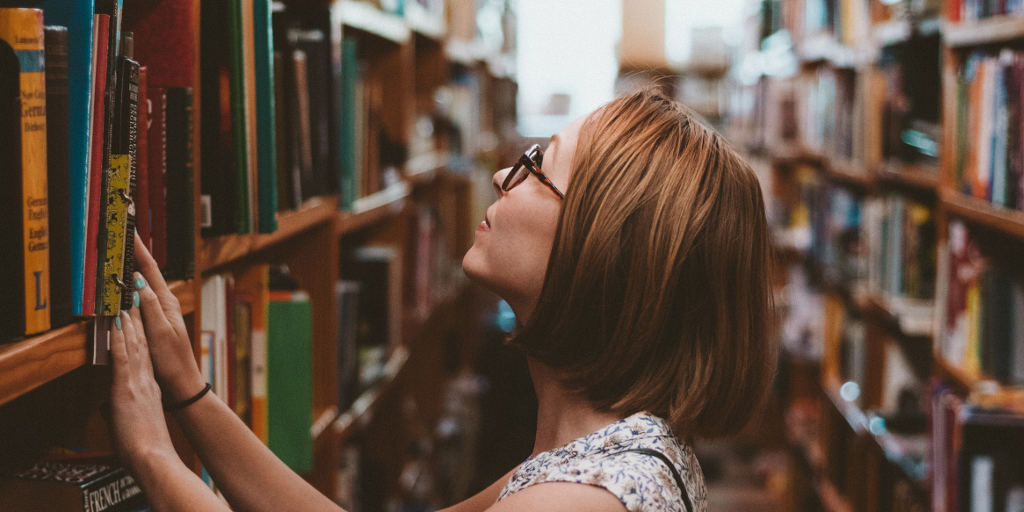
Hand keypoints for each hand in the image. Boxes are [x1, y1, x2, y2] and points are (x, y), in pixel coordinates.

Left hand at [110, 308, 176, 469]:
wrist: (153, 457)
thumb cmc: (145, 448)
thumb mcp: (132, 424)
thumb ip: (119, 411)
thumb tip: (106, 409)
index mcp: (150, 390)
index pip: (144, 357)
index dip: (141, 337)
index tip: (137, 320)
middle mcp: (146, 381)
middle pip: (142, 345)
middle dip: (138, 321)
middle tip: (135, 300)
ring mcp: (137, 382)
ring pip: (134, 345)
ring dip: (130, 322)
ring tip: (128, 302)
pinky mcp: (126, 387)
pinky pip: (123, 356)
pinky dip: (120, 338)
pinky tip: (118, 323)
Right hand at [133, 233, 204, 402]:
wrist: (182, 384)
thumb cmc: (172, 361)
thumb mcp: (160, 333)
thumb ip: (149, 307)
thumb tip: (138, 281)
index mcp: (167, 302)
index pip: (150, 269)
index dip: (139, 249)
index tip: (129, 230)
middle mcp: (165, 303)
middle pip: (147, 272)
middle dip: (134, 252)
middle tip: (121, 234)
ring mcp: (160, 312)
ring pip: (142, 284)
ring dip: (132, 267)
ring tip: (119, 251)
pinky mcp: (154, 322)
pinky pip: (140, 298)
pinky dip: (131, 287)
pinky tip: (123, 285)